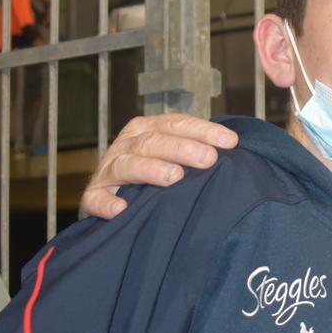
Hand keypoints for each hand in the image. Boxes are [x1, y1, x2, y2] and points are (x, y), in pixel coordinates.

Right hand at [80, 114, 237, 219]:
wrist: (113, 195)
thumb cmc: (154, 172)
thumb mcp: (175, 154)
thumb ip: (199, 149)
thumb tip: (236, 150)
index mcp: (148, 129)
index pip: (177, 124)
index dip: (204, 131)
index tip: (230, 141)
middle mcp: (128, 144)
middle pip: (155, 141)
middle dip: (183, 148)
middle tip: (208, 159)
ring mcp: (109, 169)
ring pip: (128, 164)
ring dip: (150, 169)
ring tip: (173, 177)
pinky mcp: (94, 195)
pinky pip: (96, 199)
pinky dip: (107, 202)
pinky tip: (122, 208)